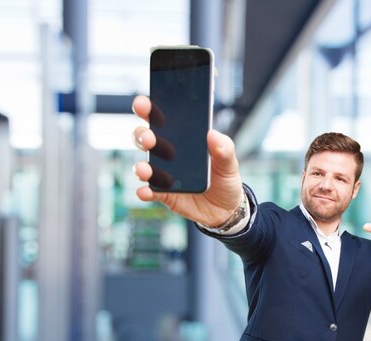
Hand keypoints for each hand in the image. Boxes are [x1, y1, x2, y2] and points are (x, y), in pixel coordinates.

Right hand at [131, 96, 243, 226]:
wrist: (226, 208)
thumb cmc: (225, 178)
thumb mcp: (229, 162)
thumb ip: (224, 148)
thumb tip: (212, 134)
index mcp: (182, 138)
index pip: (161, 118)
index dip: (149, 109)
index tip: (144, 104)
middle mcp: (167, 152)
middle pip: (146, 139)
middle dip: (142, 136)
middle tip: (149, 138)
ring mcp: (163, 174)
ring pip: (144, 165)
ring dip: (140, 166)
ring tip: (145, 169)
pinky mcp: (163, 194)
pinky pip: (150, 191)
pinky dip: (145, 191)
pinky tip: (145, 191)